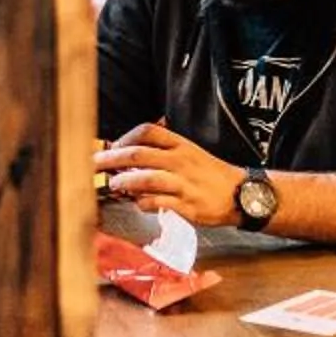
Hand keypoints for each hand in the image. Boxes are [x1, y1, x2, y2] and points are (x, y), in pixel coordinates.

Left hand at [96, 123, 239, 228]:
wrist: (240, 194)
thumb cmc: (209, 174)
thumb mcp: (188, 154)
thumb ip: (161, 155)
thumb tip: (127, 160)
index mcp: (180, 145)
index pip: (148, 131)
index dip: (126, 137)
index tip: (113, 146)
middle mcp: (180, 160)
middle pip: (140, 154)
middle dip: (113, 159)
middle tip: (95, 164)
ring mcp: (184, 183)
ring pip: (148, 178)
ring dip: (126, 181)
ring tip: (114, 184)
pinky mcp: (187, 205)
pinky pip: (159, 202)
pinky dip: (144, 203)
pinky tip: (139, 203)